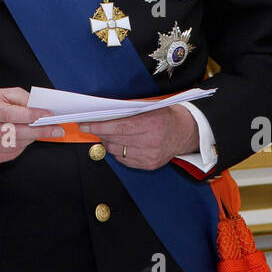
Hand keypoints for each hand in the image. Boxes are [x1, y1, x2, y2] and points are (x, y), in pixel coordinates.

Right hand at [0, 88, 61, 163]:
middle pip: (15, 132)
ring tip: (41, 131)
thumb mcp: (0, 94)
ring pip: (15, 144)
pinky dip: (22, 146)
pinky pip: (11, 154)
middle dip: (40, 130)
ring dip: (32, 138)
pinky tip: (25, 138)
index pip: (10, 113)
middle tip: (57, 129)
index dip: (31, 115)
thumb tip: (39, 107)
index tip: (48, 115)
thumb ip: (20, 97)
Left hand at [81, 105, 198, 169]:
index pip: (119, 127)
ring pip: (117, 151)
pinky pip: (124, 160)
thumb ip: (128, 111)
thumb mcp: (150, 106)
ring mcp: (150, 156)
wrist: (187, 131)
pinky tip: (120, 143)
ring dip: (108, 142)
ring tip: (107, 134)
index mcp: (152, 124)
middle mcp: (151, 142)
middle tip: (91, 125)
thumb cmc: (167, 115)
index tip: (85, 124)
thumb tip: (103, 114)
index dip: (99, 126)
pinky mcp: (149, 165)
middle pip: (115, 140)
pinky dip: (118, 151)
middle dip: (100, 133)